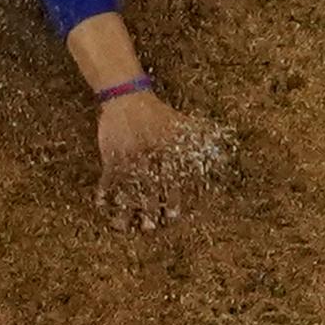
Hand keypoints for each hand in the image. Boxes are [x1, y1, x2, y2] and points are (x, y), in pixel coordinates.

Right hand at [95, 91, 235, 229]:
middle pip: (149, 187)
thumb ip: (197, 137)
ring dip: (126, 208)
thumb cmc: (156, 113)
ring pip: (127, 187)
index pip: (172, 178)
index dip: (173, 197)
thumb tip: (222, 149)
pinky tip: (102, 206)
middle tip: (151, 228)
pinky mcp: (110, 154)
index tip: (174, 216)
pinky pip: (107, 177)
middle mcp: (147, 154)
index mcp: (165, 148)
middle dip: (149, 208)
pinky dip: (104, 192)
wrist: (127, 96)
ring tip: (124, 227)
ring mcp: (127, 155)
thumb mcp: (178, 122)